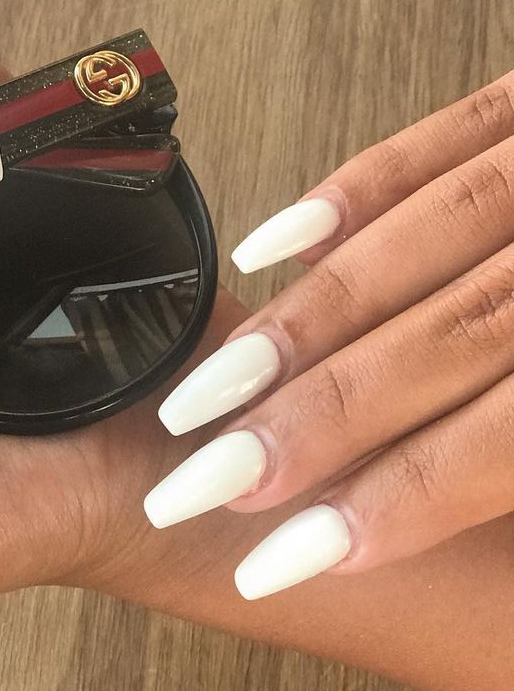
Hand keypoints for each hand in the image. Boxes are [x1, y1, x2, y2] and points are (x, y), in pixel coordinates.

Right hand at [143, 70, 513, 599]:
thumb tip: (456, 505)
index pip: (510, 434)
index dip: (402, 496)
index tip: (295, 553)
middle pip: (450, 339)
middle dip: (320, 415)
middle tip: (214, 478)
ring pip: (424, 244)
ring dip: (304, 323)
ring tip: (207, 391)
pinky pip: (436, 137)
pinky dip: (346, 193)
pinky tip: (266, 249)